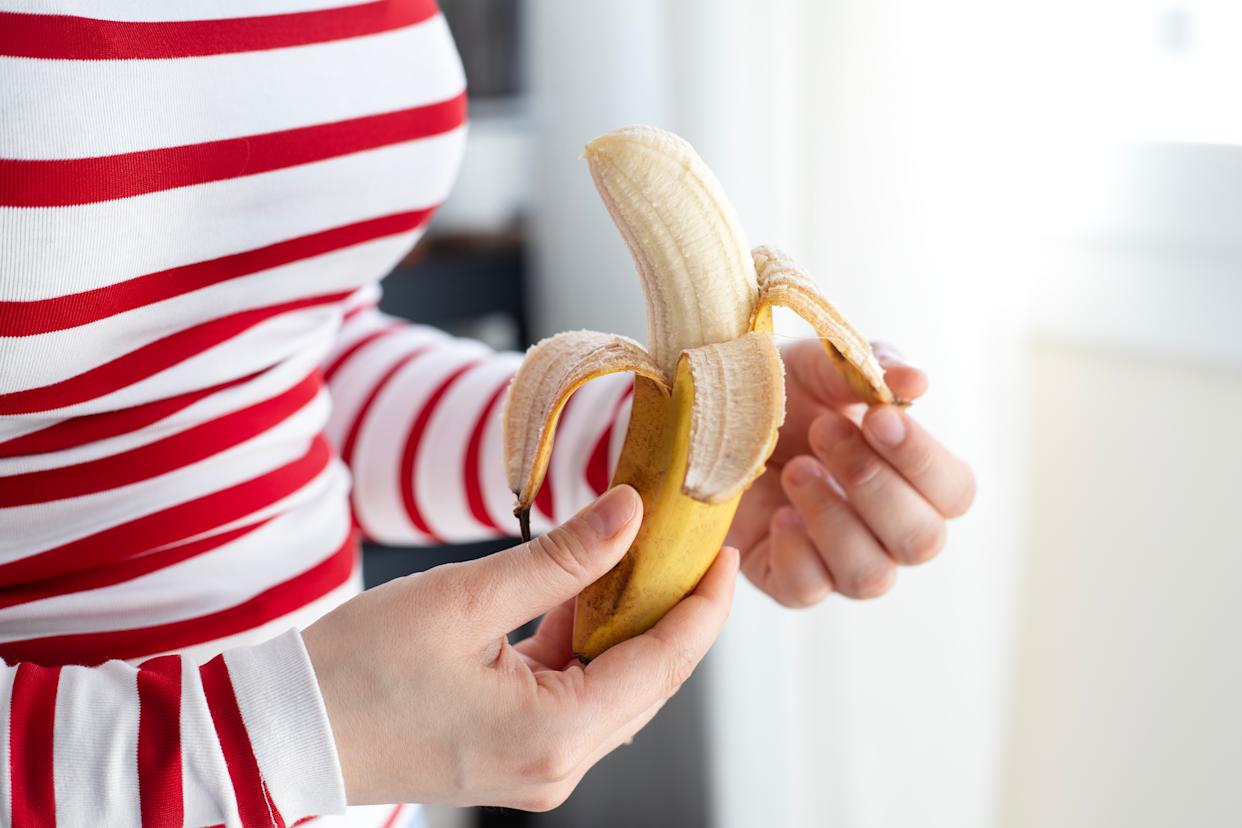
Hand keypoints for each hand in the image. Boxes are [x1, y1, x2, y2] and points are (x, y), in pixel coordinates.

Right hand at [303, 485, 737, 810]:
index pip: (663, 664)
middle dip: (669, 608)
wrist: (288, 727)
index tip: (718, 553)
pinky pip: (574, 693)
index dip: (701, 605)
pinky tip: (579, 590)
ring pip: (612, 685)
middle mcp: (556, 764)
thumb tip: (628, 513)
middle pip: (646, 679)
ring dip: (624, 622)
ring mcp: (536, 765)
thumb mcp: (467, 598)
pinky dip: (583, 642)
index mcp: (554, 735)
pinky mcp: (514, 752)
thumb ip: (562, 557)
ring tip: (632, 554)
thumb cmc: (359, 671)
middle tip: (683, 543)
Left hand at [726, 340, 974, 605]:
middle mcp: (889, 533)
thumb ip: (870, 368)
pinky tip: (778, 512)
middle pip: (922, 541)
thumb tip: (916, 380)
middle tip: (824, 431)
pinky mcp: (788, 581)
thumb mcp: (821, 367)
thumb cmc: (783, 393)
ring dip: (833, 516)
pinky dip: (795, 550)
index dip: (923, 459)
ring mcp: (840, 564)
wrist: (712, 417)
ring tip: (795, 468)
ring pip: (871, 576)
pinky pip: (808, 590)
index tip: (877, 417)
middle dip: (872, 482)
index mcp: (914, 482)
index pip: (954, 492)